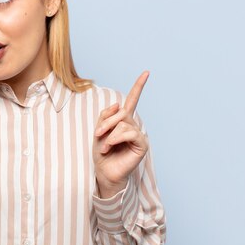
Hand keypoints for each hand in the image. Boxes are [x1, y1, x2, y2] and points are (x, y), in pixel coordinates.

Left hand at [93, 71, 149, 197]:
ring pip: (124, 123)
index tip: (146, 73)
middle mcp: (133, 126)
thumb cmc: (101, 153)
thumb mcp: (99, 130)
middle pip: (122, 112)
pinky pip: (129, 133)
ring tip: (104, 145)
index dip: (138, 86)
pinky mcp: (141, 145)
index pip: (132, 101)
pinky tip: (110, 147)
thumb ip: (107, 116)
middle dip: (107, 122)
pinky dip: (116, 138)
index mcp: (123, 121)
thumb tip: (119, 104)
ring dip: (109, 133)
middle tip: (97, 134)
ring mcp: (138, 135)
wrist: (103, 171)